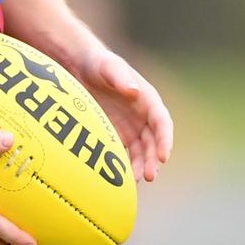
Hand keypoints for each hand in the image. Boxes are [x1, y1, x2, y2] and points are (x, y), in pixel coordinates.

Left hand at [74, 47, 173, 182]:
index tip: (163, 156)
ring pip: (142, 151)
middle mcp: (143, 116)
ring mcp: (132, 126)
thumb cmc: (98, 63)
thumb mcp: (109, 67)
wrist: (79, 66)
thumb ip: (121, 78)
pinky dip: (128, 165)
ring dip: (143, 166)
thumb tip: (135, 92)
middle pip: (154, 141)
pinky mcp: (118, 134)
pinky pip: (127, 153)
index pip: (162, 122)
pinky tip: (123, 178)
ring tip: (138, 181)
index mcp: (148, 99)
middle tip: (150, 175)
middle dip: (154, 159)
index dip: (165, 140)